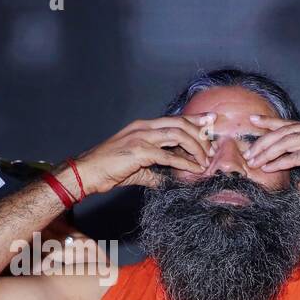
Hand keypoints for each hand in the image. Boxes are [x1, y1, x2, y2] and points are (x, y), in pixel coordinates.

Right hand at [73, 115, 215, 194]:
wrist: (87, 172)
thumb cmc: (110, 169)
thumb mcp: (139, 168)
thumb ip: (157, 170)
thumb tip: (171, 180)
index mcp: (144, 126)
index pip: (175, 119)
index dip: (195, 119)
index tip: (212, 121)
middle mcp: (144, 127)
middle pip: (181, 123)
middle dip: (201, 136)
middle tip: (212, 150)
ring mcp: (141, 137)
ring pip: (178, 135)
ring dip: (196, 149)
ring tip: (205, 162)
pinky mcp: (139, 151)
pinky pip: (169, 156)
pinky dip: (185, 163)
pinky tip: (195, 170)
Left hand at [243, 116, 299, 201]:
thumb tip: (295, 187)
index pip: (291, 125)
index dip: (271, 123)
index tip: (255, 121)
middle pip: (285, 130)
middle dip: (263, 139)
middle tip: (249, 149)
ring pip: (286, 141)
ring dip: (267, 151)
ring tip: (253, 161)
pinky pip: (294, 156)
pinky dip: (279, 162)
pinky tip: (268, 168)